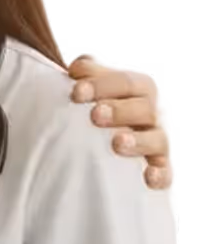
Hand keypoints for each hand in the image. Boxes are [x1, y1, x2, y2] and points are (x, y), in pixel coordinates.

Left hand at [68, 52, 174, 191]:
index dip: (101, 85)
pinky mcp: (164, 167)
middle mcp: (154, 111)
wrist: (129, 136)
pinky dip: (160, 174)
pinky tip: (148, 177)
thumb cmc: (108, 107)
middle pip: (143, 108)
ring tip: (117, 144)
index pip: (123, 82)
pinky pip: (168, 172)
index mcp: (139, 87)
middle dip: (120, 111)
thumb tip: (75, 67)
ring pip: (157, 139)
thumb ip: (90, 73)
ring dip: (138, 141)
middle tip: (96, 115)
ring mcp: (160, 140)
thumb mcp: (101, 87)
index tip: (76, 93)